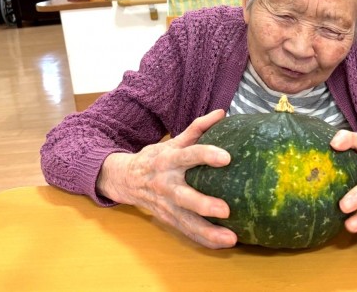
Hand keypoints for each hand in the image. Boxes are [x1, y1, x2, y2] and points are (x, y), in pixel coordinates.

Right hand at [97, 109, 237, 248]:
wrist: (125, 179)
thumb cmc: (155, 158)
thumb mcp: (172, 142)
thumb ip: (197, 128)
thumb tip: (222, 113)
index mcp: (167, 160)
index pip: (188, 155)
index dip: (206, 155)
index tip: (226, 157)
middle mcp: (165, 184)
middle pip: (183, 196)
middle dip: (203, 204)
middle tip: (225, 210)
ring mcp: (165, 205)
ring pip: (185, 221)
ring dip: (208, 231)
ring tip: (231, 238)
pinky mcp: (167, 219)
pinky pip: (186, 232)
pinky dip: (204, 240)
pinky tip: (223, 243)